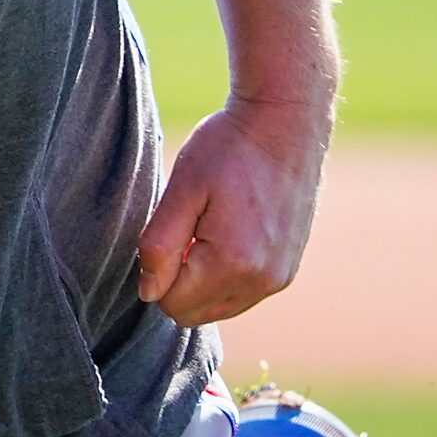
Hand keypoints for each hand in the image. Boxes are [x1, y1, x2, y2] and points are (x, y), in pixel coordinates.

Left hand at [135, 96, 329, 326]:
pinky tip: (227, 231)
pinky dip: (225, 275)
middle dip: (178, 282)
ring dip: (202, 280)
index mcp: (233, 263)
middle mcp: (263, 281)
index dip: (156, 275)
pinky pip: (243, 294)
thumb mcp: (182, 189)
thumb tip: (148, 293)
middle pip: (196, 314)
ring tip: (207, 227)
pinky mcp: (288, 270)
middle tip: (184, 230)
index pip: (173, 305)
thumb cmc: (228, 148)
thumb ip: (159, 246)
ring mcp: (280, 278)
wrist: (285, 123)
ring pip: (220, 307)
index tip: (167, 233)